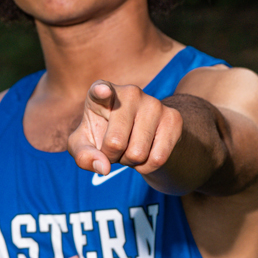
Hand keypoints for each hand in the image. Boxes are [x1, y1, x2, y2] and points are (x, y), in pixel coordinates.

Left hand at [68, 80, 184, 178]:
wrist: (140, 133)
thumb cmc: (103, 135)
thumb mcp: (85, 145)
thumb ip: (83, 156)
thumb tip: (104, 167)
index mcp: (101, 93)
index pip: (100, 90)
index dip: (100, 91)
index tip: (101, 91)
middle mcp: (129, 93)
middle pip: (115, 143)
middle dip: (112, 157)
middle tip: (115, 148)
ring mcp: (153, 103)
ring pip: (138, 153)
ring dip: (130, 162)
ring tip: (130, 147)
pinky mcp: (173, 118)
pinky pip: (158, 158)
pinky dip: (147, 167)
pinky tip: (145, 153)